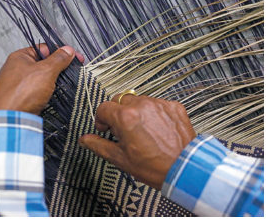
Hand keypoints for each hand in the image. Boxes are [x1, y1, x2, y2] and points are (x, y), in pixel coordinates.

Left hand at [0, 44, 83, 114]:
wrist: (10, 118)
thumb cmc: (24, 91)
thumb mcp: (46, 71)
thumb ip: (59, 59)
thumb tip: (68, 49)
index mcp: (21, 56)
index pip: (45, 48)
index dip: (62, 52)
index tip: (77, 58)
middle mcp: (18, 68)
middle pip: (45, 63)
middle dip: (60, 67)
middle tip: (75, 71)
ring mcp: (20, 83)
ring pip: (43, 77)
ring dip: (56, 80)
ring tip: (68, 83)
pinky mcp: (23, 96)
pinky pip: (40, 89)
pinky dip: (49, 90)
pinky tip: (57, 93)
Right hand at [78, 95, 195, 189]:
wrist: (183, 168)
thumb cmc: (153, 166)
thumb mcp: (120, 158)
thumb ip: (98, 145)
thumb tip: (85, 140)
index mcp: (125, 117)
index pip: (103, 107)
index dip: (101, 119)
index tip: (105, 128)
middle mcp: (142, 106)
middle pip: (120, 100)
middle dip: (117, 113)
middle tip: (123, 129)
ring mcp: (159, 104)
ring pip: (138, 100)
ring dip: (135, 111)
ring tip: (141, 130)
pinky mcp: (173, 106)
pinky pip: (156, 103)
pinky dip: (153, 113)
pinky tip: (156, 128)